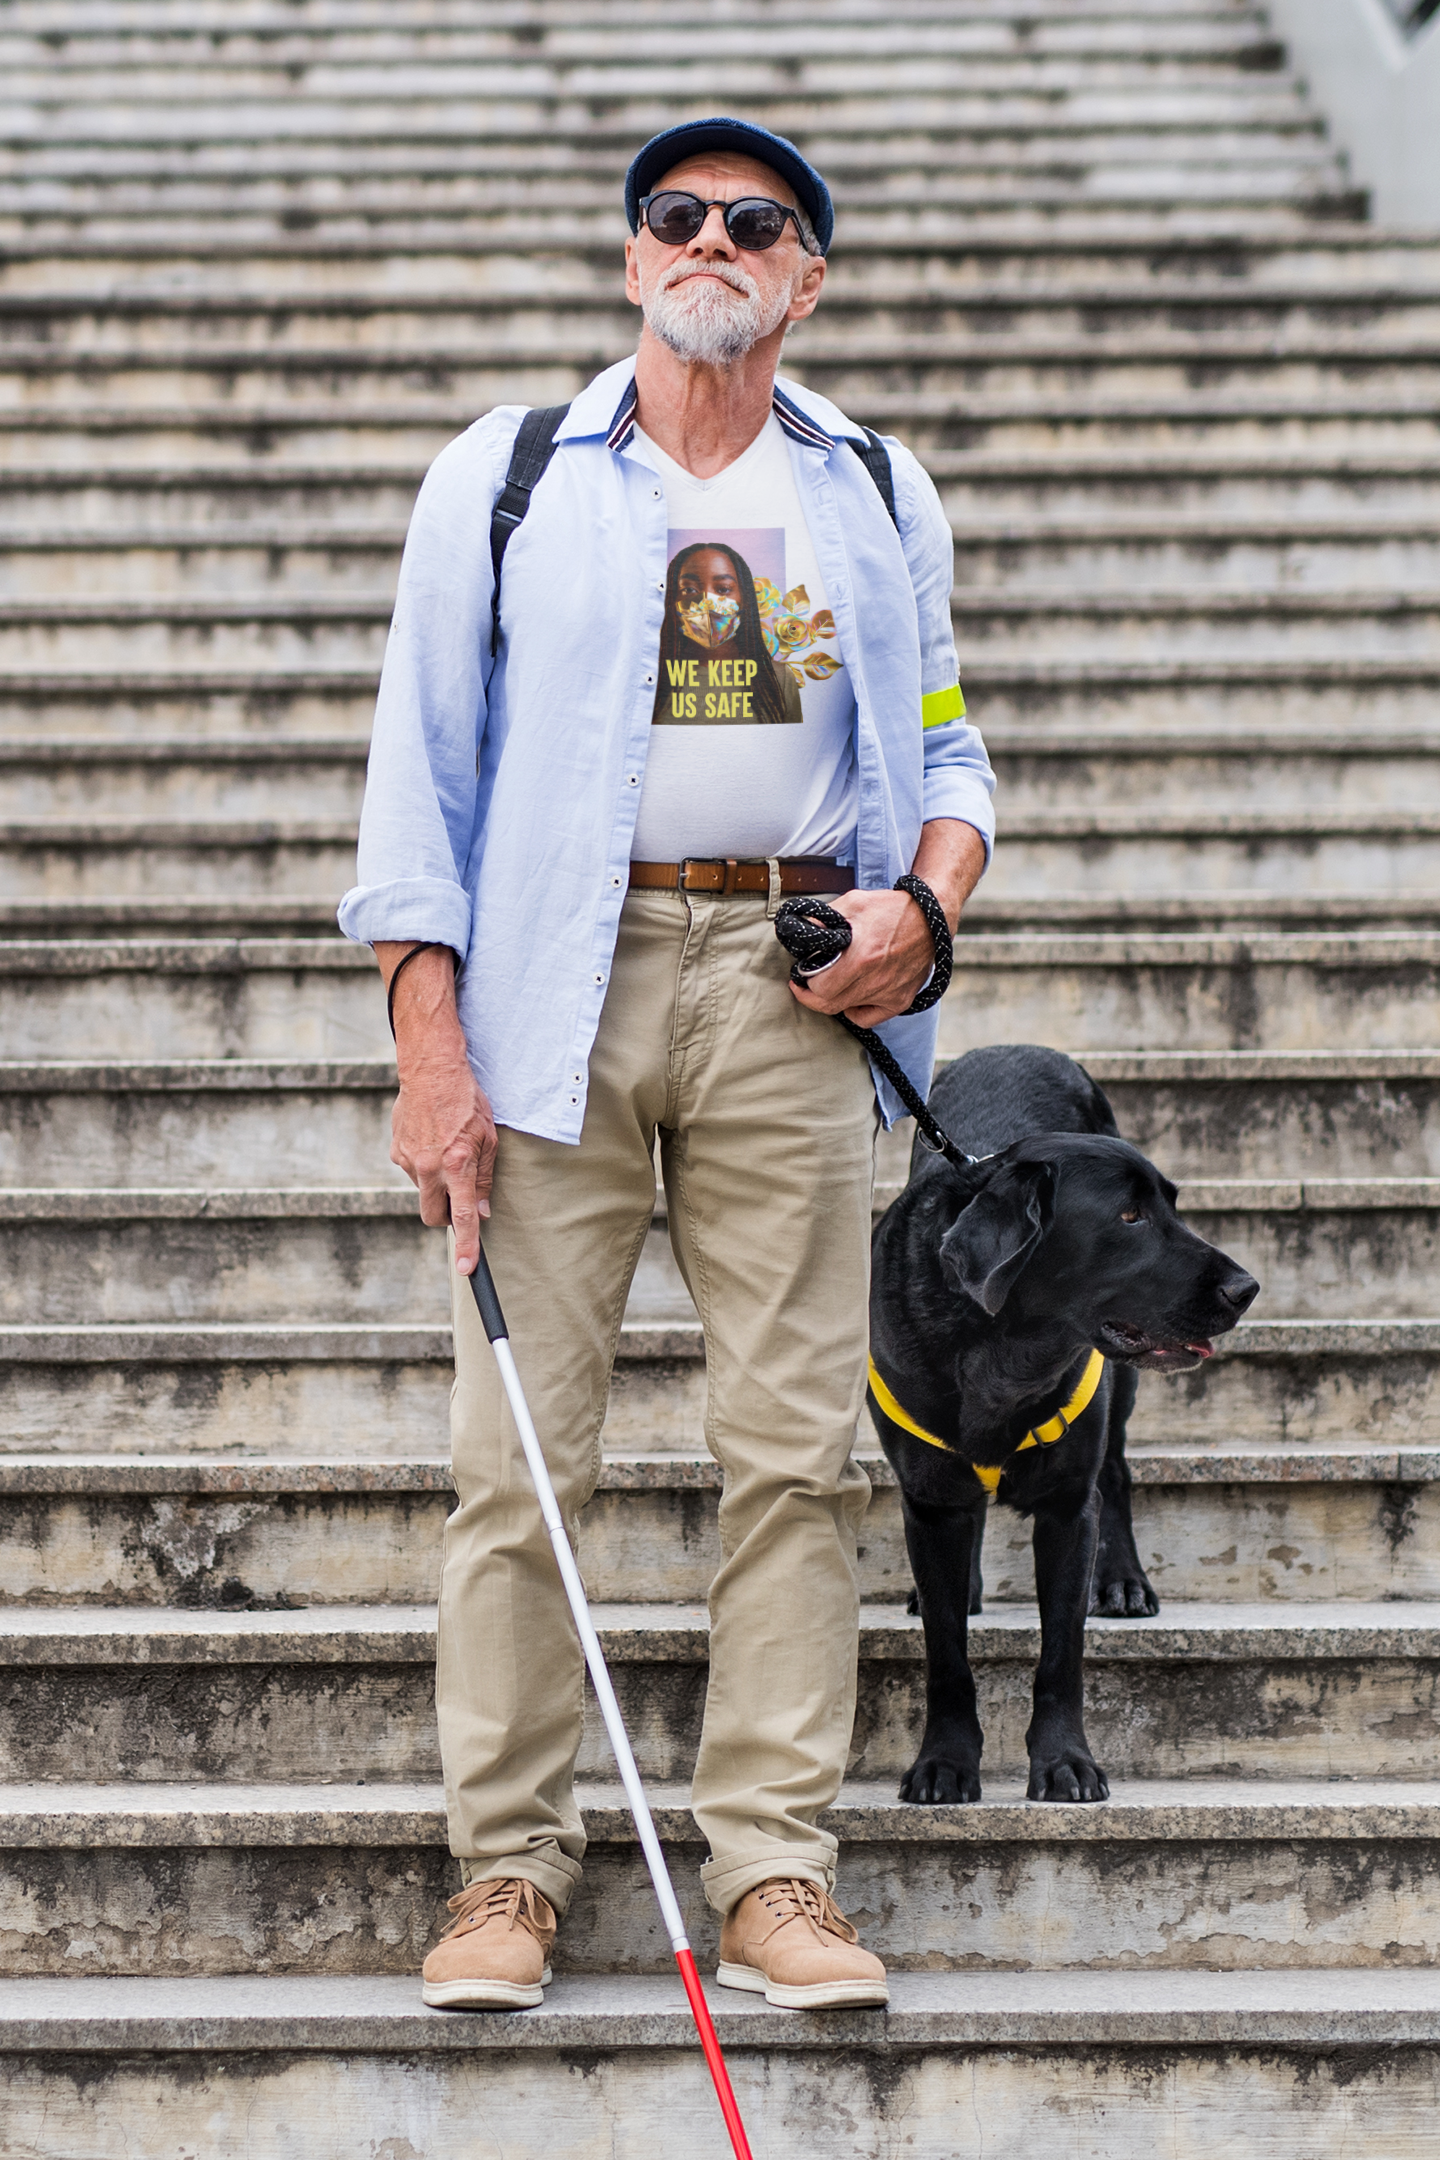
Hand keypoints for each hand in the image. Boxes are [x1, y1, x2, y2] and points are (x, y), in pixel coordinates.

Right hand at [378, 943, 496, 1276]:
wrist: (430, 1068)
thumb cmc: (466, 1099)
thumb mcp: (490, 1137)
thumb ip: (486, 1178)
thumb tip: (483, 1209)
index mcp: (456, 1165)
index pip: (463, 1217)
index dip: (468, 1246)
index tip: (468, 1270)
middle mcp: (428, 1168)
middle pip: (434, 1216)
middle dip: (446, 1215)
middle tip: (460, 1195)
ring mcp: (408, 1160)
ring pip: (424, 1190)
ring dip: (437, 1180)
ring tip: (447, 1146)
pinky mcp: (395, 1150)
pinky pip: (413, 1170)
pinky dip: (424, 1162)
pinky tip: (432, 1137)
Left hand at [789, 819, 986, 1029]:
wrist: (929, 916)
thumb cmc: (891, 909)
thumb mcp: (853, 903)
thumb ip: (824, 919)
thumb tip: (802, 930)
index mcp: (861, 957)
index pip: (820, 988)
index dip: (805, 983)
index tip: (799, 976)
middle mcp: (875, 980)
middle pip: (829, 1004)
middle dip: (812, 995)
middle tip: (806, 984)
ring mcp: (888, 993)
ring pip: (846, 1010)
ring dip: (833, 998)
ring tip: (831, 982)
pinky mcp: (900, 1000)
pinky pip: (868, 1018)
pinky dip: (855, 1011)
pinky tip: (852, 997)